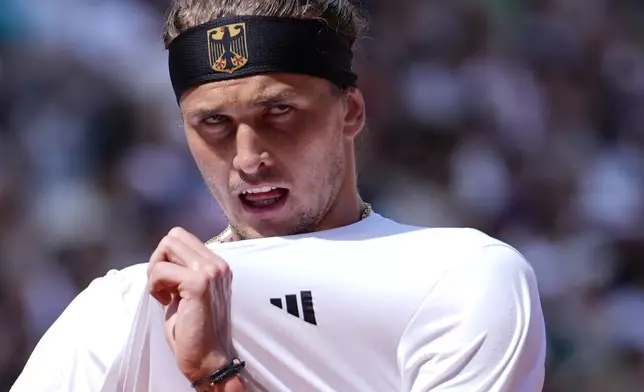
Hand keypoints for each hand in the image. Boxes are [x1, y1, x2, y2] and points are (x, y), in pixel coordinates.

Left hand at [147, 227, 233, 382]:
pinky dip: (155, 285)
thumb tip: (163, 256)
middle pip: (174, 236)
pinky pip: (161, 271)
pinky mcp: (199, 283)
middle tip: (161, 285)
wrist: (208, 359)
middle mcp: (218, 263)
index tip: (167, 281)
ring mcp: (211, 271)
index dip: (166, 256)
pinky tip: (165, 301)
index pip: (182, 237)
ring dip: (156, 270)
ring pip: (167, 246)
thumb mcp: (188, 292)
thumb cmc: (194, 330)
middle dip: (158, 259)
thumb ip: (183, 270)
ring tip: (164, 292)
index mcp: (217, 264)